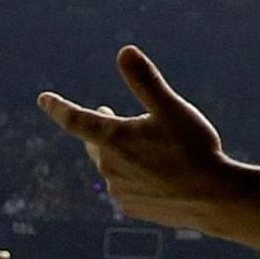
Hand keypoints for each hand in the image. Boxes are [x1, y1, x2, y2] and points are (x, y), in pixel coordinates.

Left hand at [37, 46, 237, 228]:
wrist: (215, 198)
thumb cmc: (195, 148)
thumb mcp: (172, 108)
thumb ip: (145, 80)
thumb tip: (124, 51)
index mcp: (112, 139)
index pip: (73, 119)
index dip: (57, 107)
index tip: (44, 99)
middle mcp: (108, 167)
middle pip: (96, 142)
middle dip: (101, 128)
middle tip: (107, 111)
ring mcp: (118, 190)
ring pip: (112, 165)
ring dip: (122, 153)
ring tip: (150, 148)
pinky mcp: (131, 208)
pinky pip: (125, 186)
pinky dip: (134, 176)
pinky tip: (157, 175)